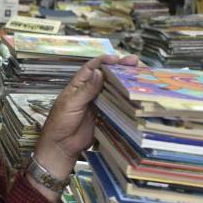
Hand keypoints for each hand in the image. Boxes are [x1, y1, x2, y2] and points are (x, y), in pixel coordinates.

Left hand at [33, 53, 139, 180]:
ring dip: (126, 81)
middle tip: (135, 62)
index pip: (91, 68)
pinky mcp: (105, 114)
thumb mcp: (71, 104)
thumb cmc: (60, 123)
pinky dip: (127, 98)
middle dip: (120, 68)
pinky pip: (117, 103)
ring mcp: (98, 102)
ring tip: (141, 74)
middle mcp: (90, 91)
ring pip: (114, 88)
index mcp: (78, 85)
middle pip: (106, 76)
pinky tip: (138, 94)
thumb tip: (99, 72)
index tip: (117, 57)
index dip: (104, 61)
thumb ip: (86, 89)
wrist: (61, 145)